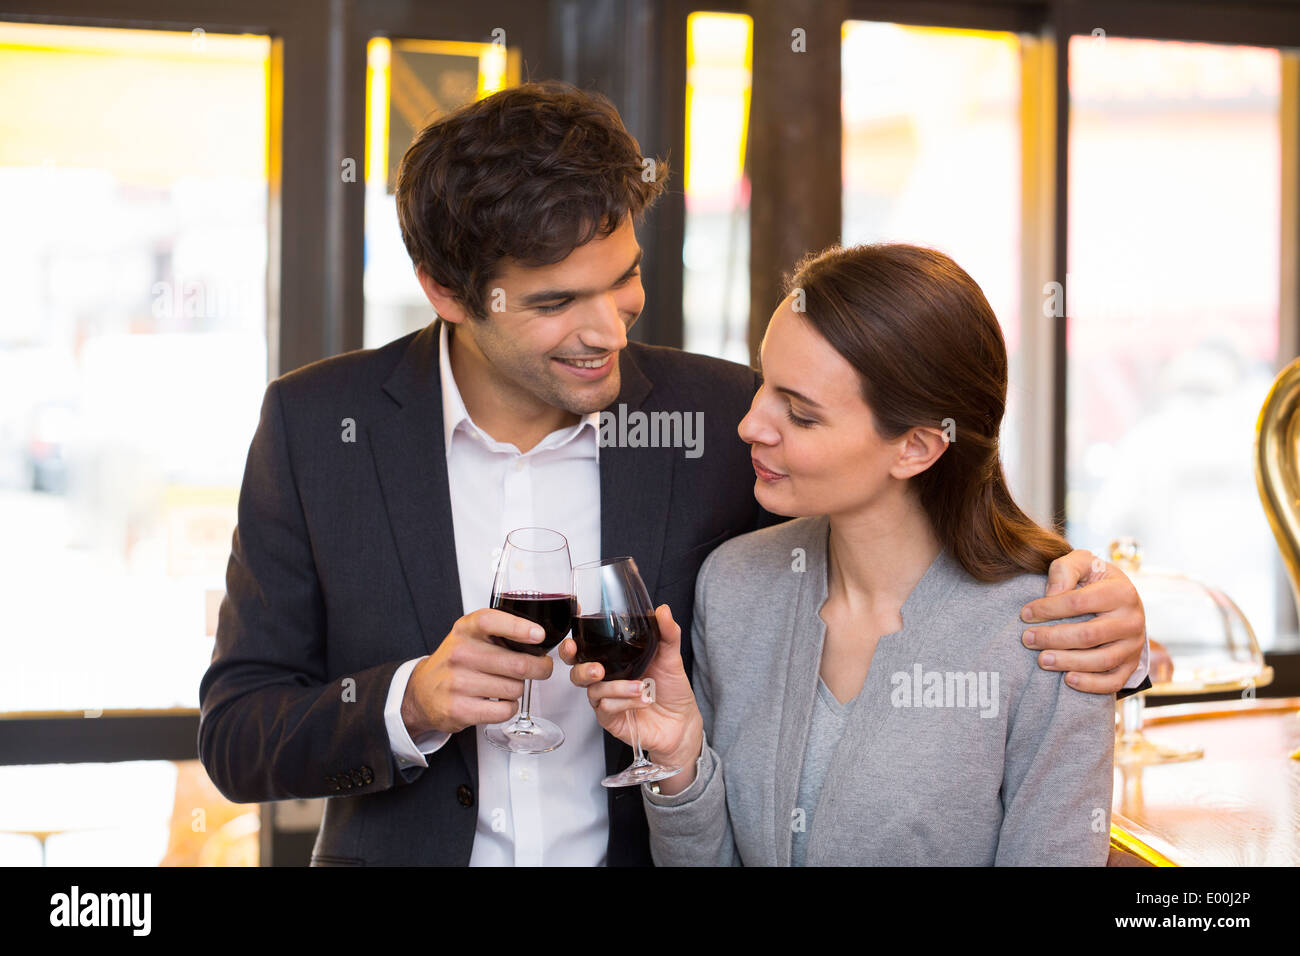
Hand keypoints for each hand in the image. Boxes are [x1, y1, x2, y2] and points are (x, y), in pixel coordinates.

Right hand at [401, 608, 554, 735]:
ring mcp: (457, 683)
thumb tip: (538, 640)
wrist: (422, 691)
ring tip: (506, 685)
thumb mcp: (470, 637)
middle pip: (517, 664)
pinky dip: (510, 707)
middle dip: (539, 668)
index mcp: (465, 630)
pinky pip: (504, 710)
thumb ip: (499, 632)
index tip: (539, 635)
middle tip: (542, 667)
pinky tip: (499, 702)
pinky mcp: (459, 710)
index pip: (490, 621)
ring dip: (519, 689)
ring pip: (514, 688)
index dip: (518, 627)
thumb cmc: (456, 662)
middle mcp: (459, 654)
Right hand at [559, 604, 703, 782]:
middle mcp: (605, 679)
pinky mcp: (610, 719)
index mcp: (613, 660)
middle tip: (598, 669)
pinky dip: (624, 702)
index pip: (584, 649)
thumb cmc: (672, 688)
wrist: (682, 721)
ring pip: (592, 691)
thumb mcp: (671, 656)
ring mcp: (606, 700)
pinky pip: (605, 708)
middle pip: (576, 671)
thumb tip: (662, 610)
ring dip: (615, 687)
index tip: (573, 638)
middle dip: (581, 668)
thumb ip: (667, 632)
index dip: (571, 644)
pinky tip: (641, 699)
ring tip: (639, 686)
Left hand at [1019, 550, 1145, 693]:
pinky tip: (1068, 680)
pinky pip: (1114, 682)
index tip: (1024, 614)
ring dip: (1068, 662)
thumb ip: (1065, 570)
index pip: (1079, 602)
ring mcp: (1134, 645)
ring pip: (1102, 660)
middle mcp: (1132, 620)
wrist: (1120, 601)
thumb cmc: (1093, 580)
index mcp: (1122, 591)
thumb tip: (1052, 593)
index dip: (1049, 608)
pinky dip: (1092, 684)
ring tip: (1041, 660)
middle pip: (1089, 634)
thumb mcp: (1082, 563)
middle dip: (1054, 638)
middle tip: (1027, 639)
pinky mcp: (1131, 665)